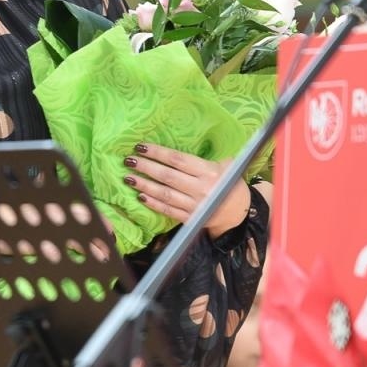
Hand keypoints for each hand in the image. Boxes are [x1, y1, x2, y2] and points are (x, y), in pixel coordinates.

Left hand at [123, 143, 250, 238]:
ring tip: (129, 178)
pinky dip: (153, 204)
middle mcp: (202, 188)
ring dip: (145, 185)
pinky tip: (140, 196)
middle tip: (128, 161)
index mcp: (209, 171)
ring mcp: (195, 206)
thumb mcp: (227, 166)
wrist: (238, 213)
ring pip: (165, 194)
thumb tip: (182, 149)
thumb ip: (207, 158)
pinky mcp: (190, 219)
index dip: (158, 152)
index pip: (178, 160)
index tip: (140, 147)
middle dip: (146, 167)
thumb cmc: (229, 183)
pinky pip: (168, 211)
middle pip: (168, 176)